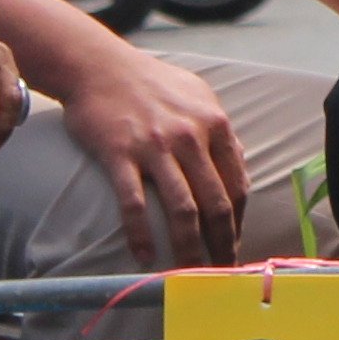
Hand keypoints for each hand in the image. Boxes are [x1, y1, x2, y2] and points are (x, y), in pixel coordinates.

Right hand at [47, 26, 248, 262]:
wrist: (98, 66)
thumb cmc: (151, 83)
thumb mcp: (198, 97)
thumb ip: (220, 133)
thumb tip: (240, 166)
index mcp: (214, 124)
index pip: (237, 184)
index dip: (239, 221)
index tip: (234, 244)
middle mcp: (189, 136)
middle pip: (216, 203)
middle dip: (222, 244)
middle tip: (220, 271)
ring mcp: (154, 146)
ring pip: (182, 210)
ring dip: (188, 249)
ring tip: (188, 274)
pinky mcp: (119, 154)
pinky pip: (134, 204)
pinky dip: (141, 236)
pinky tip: (143, 257)